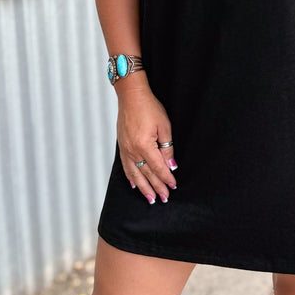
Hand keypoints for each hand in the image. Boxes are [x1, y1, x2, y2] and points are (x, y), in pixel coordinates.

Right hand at [115, 79, 177, 203]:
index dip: (166, 178)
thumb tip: (171, 165)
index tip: (173, 186)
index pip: (158, 167)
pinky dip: (131, 177)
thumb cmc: (148, 107)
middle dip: (156, 187)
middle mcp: (133, 151)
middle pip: (146, 174)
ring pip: (135, 174)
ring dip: (143, 188)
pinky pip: (125, 167)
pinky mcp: (122, 146)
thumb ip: (167, 148)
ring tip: (150, 198)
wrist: (131, 96)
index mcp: (144, 146)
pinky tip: (134, 185)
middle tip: (164, 198)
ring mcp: (125, 150)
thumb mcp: (164, 126)